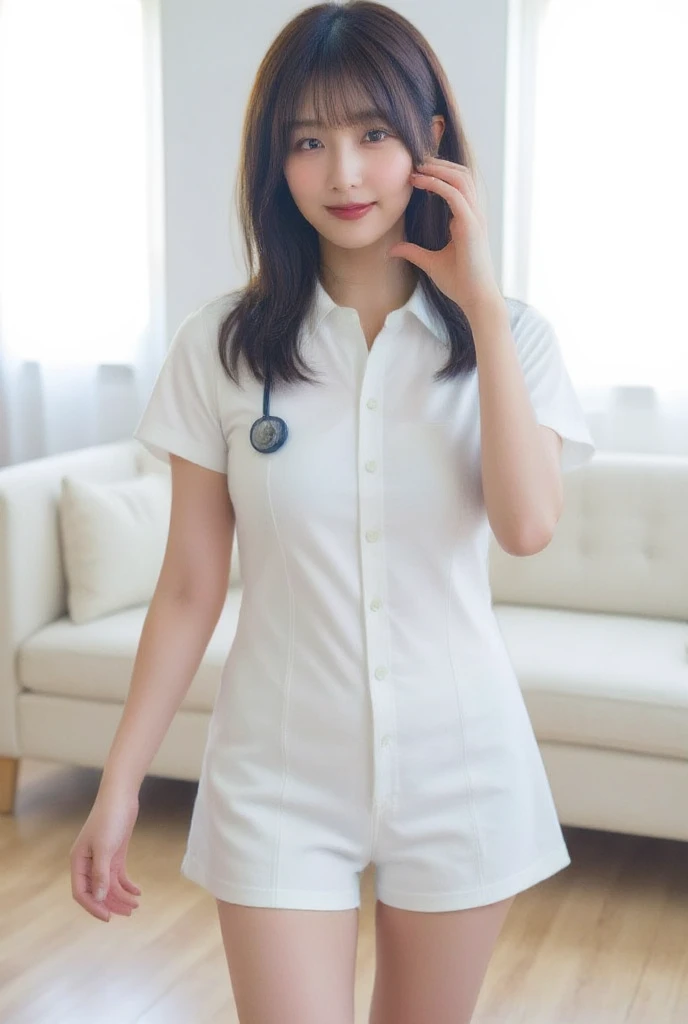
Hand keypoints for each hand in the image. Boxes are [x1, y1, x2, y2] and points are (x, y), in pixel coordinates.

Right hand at [69, 789, 141, 921]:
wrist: (121, 797)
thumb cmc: (109, 819)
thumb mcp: (105, 848)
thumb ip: (101, 874)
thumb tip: (99, 898)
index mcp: (78, 862)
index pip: (81, 892)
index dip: (93, 907)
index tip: (109, 917)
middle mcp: (88, 863)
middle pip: (97, 892)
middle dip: (111, 904)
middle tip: (129, 913)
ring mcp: (102, 859)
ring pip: (109, 886)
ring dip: (122, 896)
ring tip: (136, 904)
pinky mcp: (114, 854)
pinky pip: (118, 876)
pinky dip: (127, 885)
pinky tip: (138, 891)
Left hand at [387, 157, 502, 315]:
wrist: (476, 298)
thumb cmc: (459, 282)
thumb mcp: (430, 263)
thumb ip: (413, 252)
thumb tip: (392, 249)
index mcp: (468, 219)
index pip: (457, 185)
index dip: (439, 174)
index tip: (416, 172)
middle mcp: (474, 215)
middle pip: (461, 175)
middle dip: (439, 164)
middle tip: (415, 161)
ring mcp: (475, 218)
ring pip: (460, 179)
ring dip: (438, 169)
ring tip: (417, 166)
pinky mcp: (471, 226)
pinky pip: (455, 195)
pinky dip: (438, 184)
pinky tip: (421, 182)